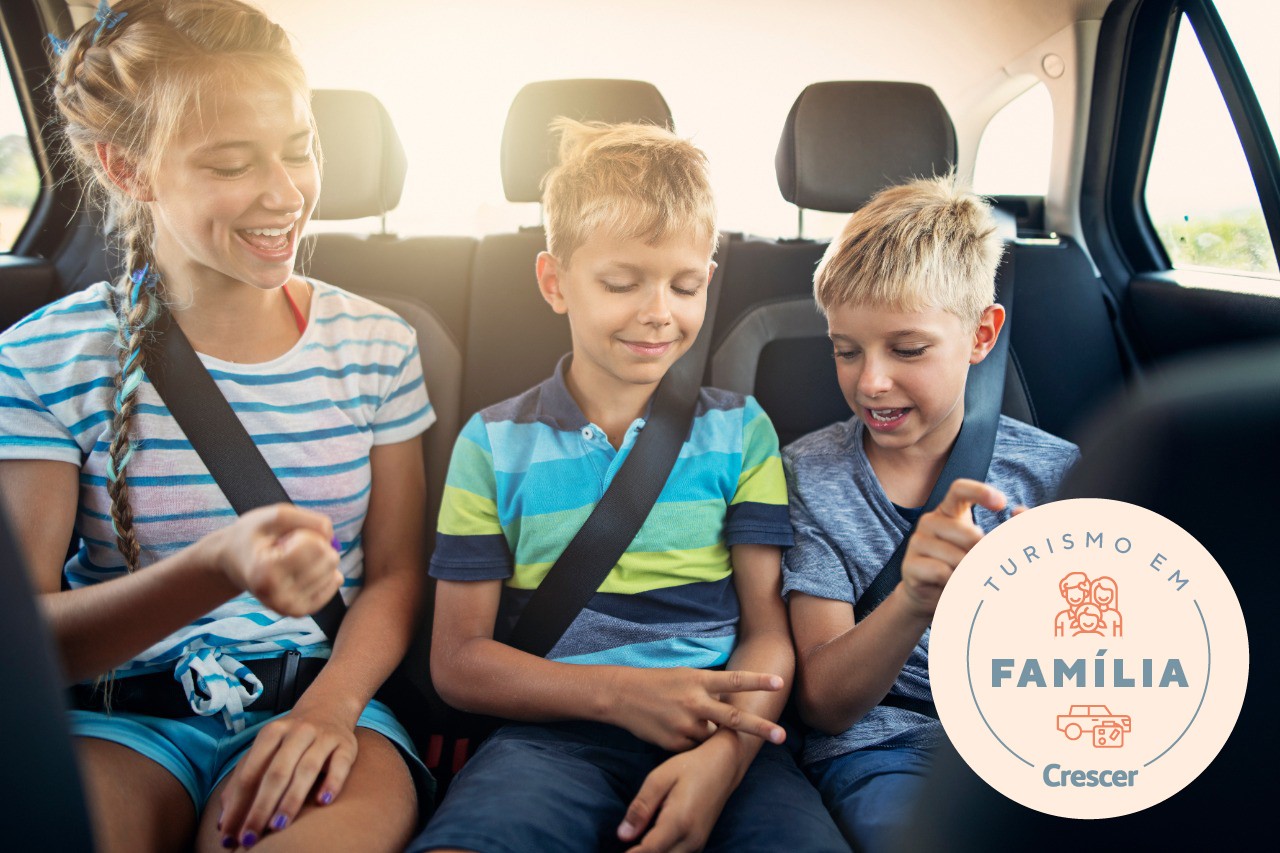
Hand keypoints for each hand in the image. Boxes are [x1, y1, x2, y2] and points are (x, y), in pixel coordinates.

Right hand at [200, 504, 342, 616]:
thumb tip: (332, 537)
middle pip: (329, 560)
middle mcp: (277, 596)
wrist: (232, 561)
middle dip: (315, 545)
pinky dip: (326, 573)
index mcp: (266, 571)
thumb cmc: (254, 535)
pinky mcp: (298, 612)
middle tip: (289, 548)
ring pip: (333, 573)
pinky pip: (332, 587)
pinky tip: (307, 568)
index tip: (284, 538)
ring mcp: (288, 608)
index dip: (305, 533)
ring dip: (317, 560)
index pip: (316, 546)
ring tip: (291, 559)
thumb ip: (308, 519)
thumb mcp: (275, 515)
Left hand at [217, 700, 358, 846]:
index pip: (250, 773)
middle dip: (260, 807)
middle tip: (250, 838)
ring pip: (307, 769)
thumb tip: (225, 823)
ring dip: (291, 799)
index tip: (230, 836)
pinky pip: (340, 764)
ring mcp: (323, 737)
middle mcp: (297, 732)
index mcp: (271, 733)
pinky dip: (332, 783)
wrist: (329, 708)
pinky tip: (323, 801)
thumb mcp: (265, 750)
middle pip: (276, 772)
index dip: (238, 805)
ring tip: (278, 826)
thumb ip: (243, 782)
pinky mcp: (346, 745)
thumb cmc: (290, 740)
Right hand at [611, 667, 785, 751]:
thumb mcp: (686, 676)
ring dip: (713, 735)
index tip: (779, 682)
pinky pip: (694, 748)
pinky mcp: (674, 743)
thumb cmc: (658, 683)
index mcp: (699, 681)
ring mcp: (685, 725)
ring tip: (694, 724)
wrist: (622, 696)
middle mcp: (695, 702)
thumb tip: (732, 704)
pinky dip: (694, 743)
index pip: (734, 681)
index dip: (758, 682)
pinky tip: (678, 731)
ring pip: (712, 737)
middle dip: (760, 728)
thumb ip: (709, 689)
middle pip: (734, 718)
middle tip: (782, 736)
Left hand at [617, 738, 738, 851]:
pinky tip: (651, 844)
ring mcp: (697, 844)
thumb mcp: (659, 778)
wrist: (724, 766)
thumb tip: (622, 835)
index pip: (649, 851)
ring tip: (636, 845)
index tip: (618, 849)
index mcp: (679, 821)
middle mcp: (691, 839)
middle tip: (625, 847)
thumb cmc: (689, 767)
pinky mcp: (699, 844)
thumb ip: (641, 807)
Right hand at [899, 479, 1007, 619]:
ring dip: (969, 573)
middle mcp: (930, 521)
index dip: (980, 492)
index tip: (1002, 504)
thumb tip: (1019, 511)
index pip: (960, 490)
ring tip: (966, 579)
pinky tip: (951, 587)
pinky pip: (942, 572)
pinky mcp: (909, 565)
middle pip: (968, 533)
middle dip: (983, 555)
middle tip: (983, 568)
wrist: (929, 595)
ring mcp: (917, 542)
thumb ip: (1002, 530)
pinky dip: (953, 583)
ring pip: (956, 557)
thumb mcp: (981, 546)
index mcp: (948, 511)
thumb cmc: (962, 566)